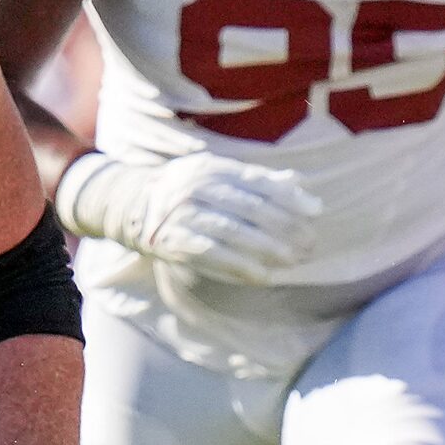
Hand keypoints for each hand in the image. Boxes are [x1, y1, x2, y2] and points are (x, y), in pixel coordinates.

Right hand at [57, 152, 327, 284]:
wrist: (128, 202)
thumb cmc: (186, 189)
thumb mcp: (218, 174)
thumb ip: (259, 180)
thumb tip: (303, 187)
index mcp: (211, 167)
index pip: (257, 182)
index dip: (288, 197)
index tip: (315, 211)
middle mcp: (196, 187)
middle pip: (249, 207)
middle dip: (284, 226)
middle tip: (309, 242)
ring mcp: (183, 214)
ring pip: (232, 232)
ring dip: (266, 248)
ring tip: (293, 260)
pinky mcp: (173, 241)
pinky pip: (210, 256)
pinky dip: (238, 267)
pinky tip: (263, 276)